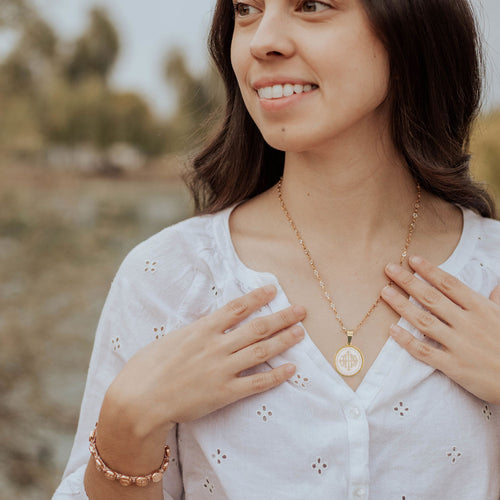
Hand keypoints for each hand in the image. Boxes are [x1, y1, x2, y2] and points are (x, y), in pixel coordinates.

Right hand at [100, 285, 305, 451]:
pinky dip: (276, 376)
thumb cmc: (146, 368)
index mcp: (201, 329)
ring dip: (284, 340)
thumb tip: (207, 326)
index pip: (236, 308)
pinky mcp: (224, 393)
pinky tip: (291, 369)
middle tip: (301, 310)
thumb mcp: (170, 340)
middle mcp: (216, 346)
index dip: (257, 297)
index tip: (274, 289)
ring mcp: (222, 369)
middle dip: (281, 317)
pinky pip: (256, 383)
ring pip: (261, 351)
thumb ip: (193, 332)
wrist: (139, 400)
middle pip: (257, 327)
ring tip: (301, 332)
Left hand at [381, 256, 499, 404]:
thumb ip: (497, 300)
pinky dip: (407, 341)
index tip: (413, 260)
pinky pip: (425, 352)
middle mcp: (468, 324)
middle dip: (409, 282)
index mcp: (482, 309)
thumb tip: (496, 284)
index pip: (450, 285)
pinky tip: (392, 330)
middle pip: (432, 298)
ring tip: (385, 292)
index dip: (430, 271)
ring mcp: (459, 345)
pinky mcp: (454, 366)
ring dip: (402, 306)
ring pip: (424, 321)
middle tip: (389, 269)